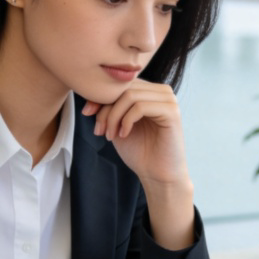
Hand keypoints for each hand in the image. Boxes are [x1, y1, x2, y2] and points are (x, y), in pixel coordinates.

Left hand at [84, 84, 194, 249]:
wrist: (158, 175)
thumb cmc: (139, 151)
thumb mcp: (117, 124)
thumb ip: (108, 106)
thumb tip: (91, 92)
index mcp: (149, 91)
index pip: (120, 83)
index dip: (100, 96)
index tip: (86, 114)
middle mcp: (161, 91)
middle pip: (124, 88)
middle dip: (105, 109)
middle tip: (99, 130)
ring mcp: (169, 100)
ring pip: (130, 95)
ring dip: (113, 116)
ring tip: (110, 135)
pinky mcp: (172, 112)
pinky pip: (141, 107)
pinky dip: (126, 120)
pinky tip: (124, 135)